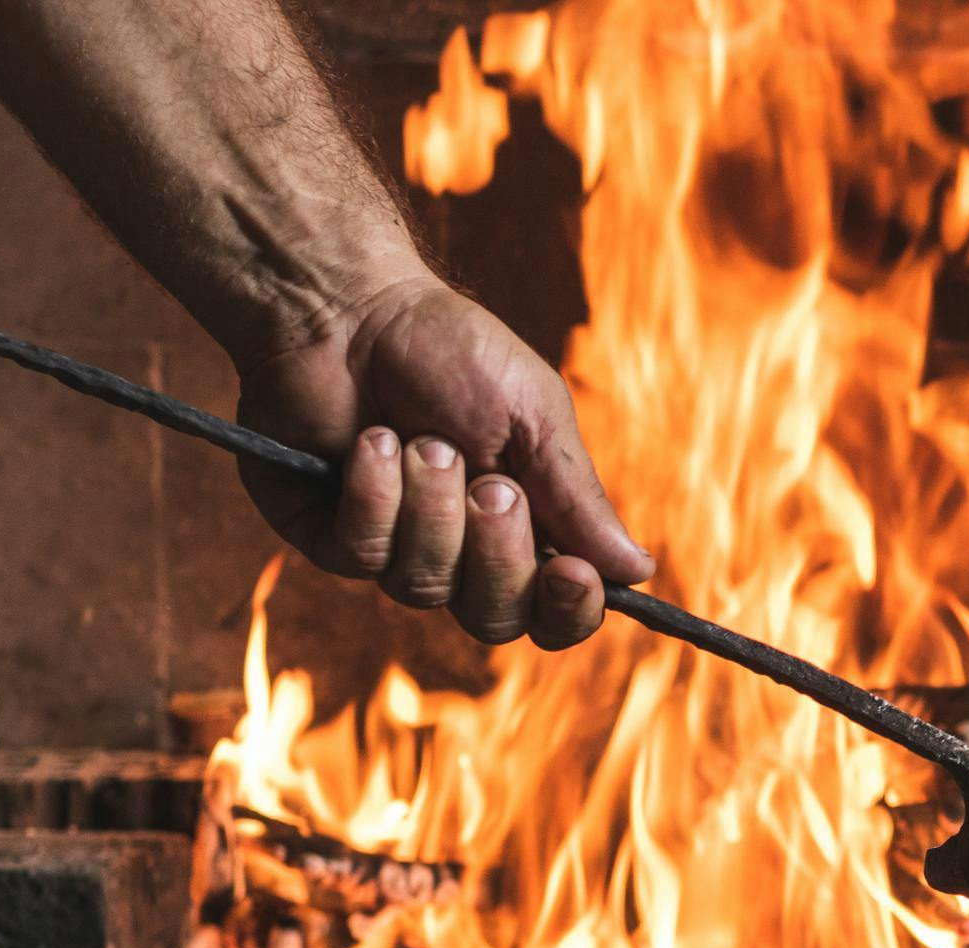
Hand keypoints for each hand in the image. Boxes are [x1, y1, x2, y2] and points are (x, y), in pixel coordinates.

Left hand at [231, 273, 652, 647]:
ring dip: (431, 507)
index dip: (567, 609)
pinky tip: (370, 443)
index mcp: (525, 528)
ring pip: (425, 588)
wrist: (345, 307)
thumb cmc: (447, 350)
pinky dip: (375, 494)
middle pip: (496, 618)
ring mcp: (394, 550)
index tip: (570, 570)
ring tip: (421, 439)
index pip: (556, 612)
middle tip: (490, 483)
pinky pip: (363, 555)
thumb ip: (578, 498)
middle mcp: (461, 554)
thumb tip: (638, 570)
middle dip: (496, 551)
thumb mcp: (534, 416)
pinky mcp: (331, 537)